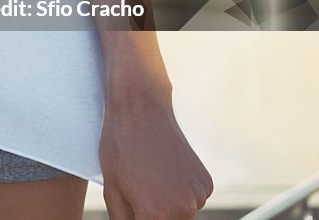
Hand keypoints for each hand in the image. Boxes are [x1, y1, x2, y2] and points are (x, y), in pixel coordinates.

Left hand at [100, 92, 212, 218]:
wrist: (141, 109)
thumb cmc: (120, 147)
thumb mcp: (112, 191)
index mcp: (157, 215)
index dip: (136, 219)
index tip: (133, 207)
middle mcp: (183, 210)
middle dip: (151, 216)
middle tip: (137, 190)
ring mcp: (198, 196)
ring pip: (179, 216)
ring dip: (165, 207)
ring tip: (147, 178)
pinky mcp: (206, 184)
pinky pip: (191, 200)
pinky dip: (179, 194)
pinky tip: (163, 172)